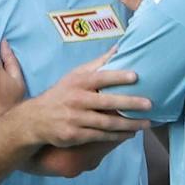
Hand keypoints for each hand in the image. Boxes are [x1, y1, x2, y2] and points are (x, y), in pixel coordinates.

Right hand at [20, 54, 148, 149]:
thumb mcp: (74, 76)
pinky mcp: (74, 135)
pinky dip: (117, 136)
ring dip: (128, 124)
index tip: (136, 77)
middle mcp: (76, 100)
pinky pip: (100, 136)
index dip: (118, 77)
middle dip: (130, 104)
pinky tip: (130, 134)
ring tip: (146, 123)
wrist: (35, 120)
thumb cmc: (60, 95)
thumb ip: (97, 64)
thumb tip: (120, 48)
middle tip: (149, 104)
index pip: (100, 77)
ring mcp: (75, 119)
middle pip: (107, 102)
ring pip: (106, 123)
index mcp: (78, 83)